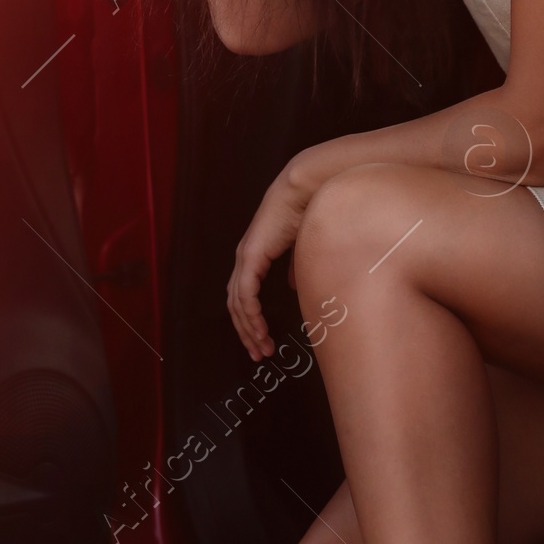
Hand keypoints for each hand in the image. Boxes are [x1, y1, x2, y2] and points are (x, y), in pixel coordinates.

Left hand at [226, 156, 319, 362]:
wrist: (306, 190)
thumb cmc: (307, 212)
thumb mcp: (302, 249)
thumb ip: (295, 269)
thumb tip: (294, 289)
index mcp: (254, 256)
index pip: (244, 296)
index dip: (250, 321)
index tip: (262, 341)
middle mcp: (245, 258)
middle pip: (236, 305)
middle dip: (246, 332)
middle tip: (258, 353)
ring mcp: (245, 257)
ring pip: (238, 304)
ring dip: (249, 329)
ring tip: (262, 347)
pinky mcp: (251, 256)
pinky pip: (246, 293)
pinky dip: (250, 314)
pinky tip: (259, 329)